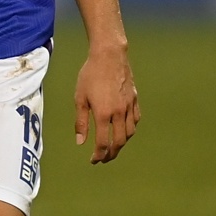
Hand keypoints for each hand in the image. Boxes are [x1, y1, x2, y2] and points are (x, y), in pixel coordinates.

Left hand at [74, 43, 139, 163]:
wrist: (109, 55)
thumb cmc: (90, 75)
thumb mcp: (80, 98)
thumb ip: (81, 122)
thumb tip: (81, 142)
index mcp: (103, 114)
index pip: (103, 143)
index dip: (98, 155)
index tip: (93, 160)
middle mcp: (119, 113)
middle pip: (119, 142)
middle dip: (111, 154)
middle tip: (104, 158)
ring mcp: (129, 106)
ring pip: (129, 133)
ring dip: (121, 143)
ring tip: (113, 147)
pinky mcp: (134, 99)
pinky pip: (136, 120)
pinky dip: (130, 129)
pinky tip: (124, 130)